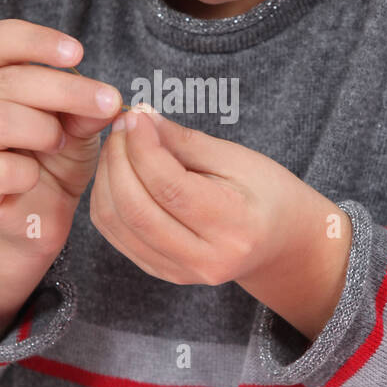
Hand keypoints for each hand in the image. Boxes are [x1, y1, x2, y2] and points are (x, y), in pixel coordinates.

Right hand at [0, 19, 121, 254]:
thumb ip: (86, 108)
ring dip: (43, 130)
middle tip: (106, 103)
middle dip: (66, 90)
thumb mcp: (77, 126)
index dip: (40, 41)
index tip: (78, 54)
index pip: (2, 39)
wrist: (33, 216)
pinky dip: (25, 172)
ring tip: (58, 144)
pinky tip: (33, 177)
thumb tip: (106, 100)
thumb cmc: (51, 158)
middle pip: (9, 80)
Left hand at [89, 105, 305, 285]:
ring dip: (106, 177)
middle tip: (121, 126)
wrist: (280, 242)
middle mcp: (205, 259)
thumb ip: (185, 141)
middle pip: (136, 209)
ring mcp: (180, 272)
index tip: (135, 115)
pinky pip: (116, 234)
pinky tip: (119, 171)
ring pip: (117, 223)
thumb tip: (140, 118)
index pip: (170, 187)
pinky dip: (107, 198)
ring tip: (119, 145)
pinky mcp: (161, 272)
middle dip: (118, 160)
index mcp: (234, 227)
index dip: (143, 147)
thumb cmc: (266, 193)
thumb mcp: (237, 159)